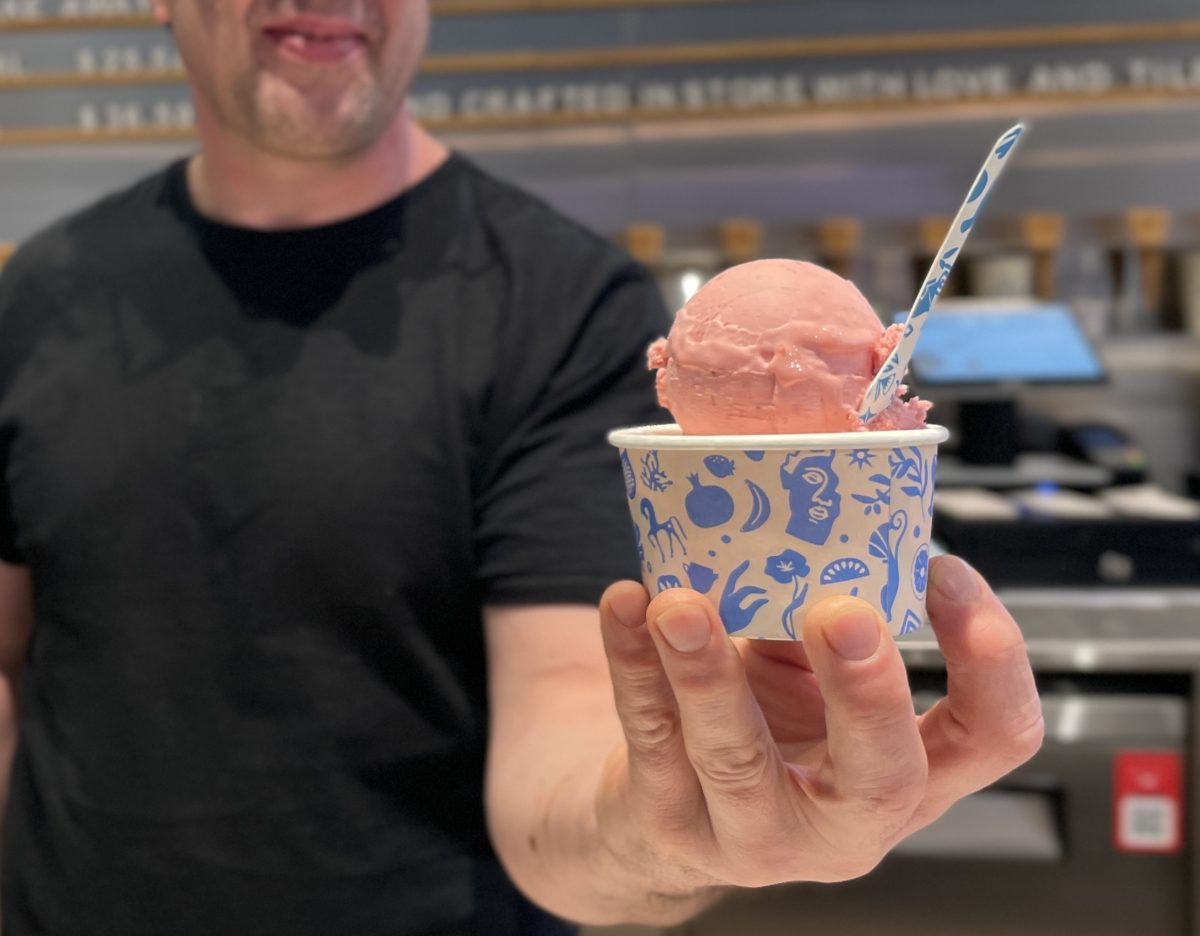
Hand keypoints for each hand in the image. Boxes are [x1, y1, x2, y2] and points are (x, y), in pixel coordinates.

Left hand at [595, 556, 1042, 890]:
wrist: (663, 814)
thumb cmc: (756, 729)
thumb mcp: (808, 678)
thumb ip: (816, 613)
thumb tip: (811, 509)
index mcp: (905, 778)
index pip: (993, 737)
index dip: (993, 659)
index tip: (947, 571)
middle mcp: (845, 822)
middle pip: (883, 774)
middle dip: (865, 691)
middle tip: (842, 613)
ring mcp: (754, 835)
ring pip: (737, 759)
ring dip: (708, 673)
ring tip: (682, 604)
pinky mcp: (670, 823)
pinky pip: (649, 736)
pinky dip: (634, 664)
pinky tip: (628, 605)